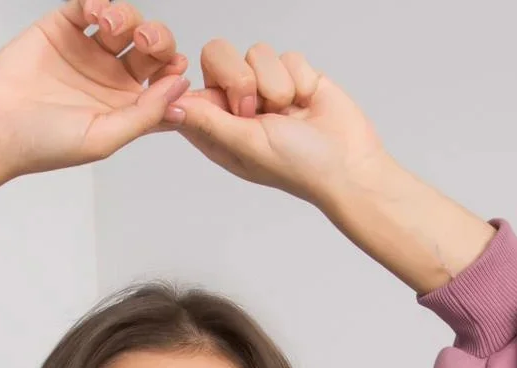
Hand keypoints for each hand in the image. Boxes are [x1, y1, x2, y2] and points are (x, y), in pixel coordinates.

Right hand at [0, 0, 191, 176]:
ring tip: (111, 24)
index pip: (163, 83)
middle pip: (151, 48)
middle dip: (157, 38)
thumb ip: (146, 114)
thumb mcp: (105, 137)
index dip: (174, 71)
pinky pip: (90, 4)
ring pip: (126, 22)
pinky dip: (99, 0)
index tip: (175, 67)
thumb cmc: (45, 144)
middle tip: (146, 42)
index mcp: (125, 106)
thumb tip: (181, 88)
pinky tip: (96, 11)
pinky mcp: (63, 27)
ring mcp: (88, 50)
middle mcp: (110, 77)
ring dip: (128, 17)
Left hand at [173, 41, 388, 209]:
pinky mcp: (292, 74)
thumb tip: (168, 107)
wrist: (348, 162)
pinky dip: (299, 79)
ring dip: (276, 84)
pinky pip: (286, 54)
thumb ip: (207, 121)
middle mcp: (237, 105)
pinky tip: (306, 103)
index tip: (213, 99)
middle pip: (217, 55)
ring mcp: (265, 88)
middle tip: (256, 110)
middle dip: (240, 78)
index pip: (190, 88)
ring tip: (289, 112)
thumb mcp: (245, 145)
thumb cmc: (298, 166)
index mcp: (217, 129)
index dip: (201, 85)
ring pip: (256, 52)